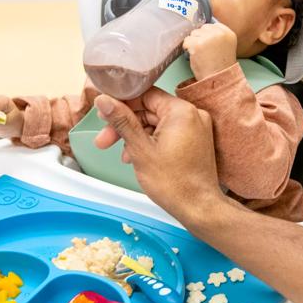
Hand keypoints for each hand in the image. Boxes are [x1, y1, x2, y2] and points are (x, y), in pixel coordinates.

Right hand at [93, 89, 225, 223]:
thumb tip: (104, 100)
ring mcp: (196, 128)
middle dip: (125, 125)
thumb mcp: (140, 149)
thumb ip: (121, 121)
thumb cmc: (173, 183)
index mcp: (181, 111)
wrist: (198, 208)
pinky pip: (168, 134)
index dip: (122, 104)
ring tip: (123, 156)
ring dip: (136, 136)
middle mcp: (193, 115)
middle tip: (104, 140)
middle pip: (150, 110)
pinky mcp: (196, 141)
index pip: (145, 95)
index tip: (104, 114)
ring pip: (157, 124)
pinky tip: (138, 157)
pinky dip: (152, 142)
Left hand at [182, 23, 236, 79]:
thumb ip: (218, 36)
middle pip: (202, 28)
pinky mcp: (197, 44)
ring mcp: (208, 38)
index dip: (208, 35)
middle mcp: (220, 33)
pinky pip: (186, 41)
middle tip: (205, 52)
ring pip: (193, 34)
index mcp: (229, 33)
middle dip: (201, 39)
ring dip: (194, 43)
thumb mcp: (226, 47)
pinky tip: (195, 56)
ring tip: (202, 55)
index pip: (213, 25)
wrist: (217, 80)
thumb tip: (202, 29)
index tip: (210, 46)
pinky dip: (188, 49)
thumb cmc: (220, 66)